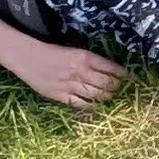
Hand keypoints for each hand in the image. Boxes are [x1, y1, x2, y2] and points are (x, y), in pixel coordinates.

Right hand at [6, 37, 123, 106]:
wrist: (26, 56)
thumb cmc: (51, 52)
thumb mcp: (74, 51)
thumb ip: (90, 61)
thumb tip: (109, 71)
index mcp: (85, 57)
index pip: (111, 68)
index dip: (124, 75)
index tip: (132, 79)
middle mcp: (80, 71)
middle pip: (107, 84)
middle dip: (118, 88)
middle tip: (122, 90)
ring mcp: (71, 85)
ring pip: (97, 96)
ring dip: (107, 98)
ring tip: (111, 98)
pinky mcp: (61, 96)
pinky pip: (81, 105)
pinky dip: (91, 108)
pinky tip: (97, 108)